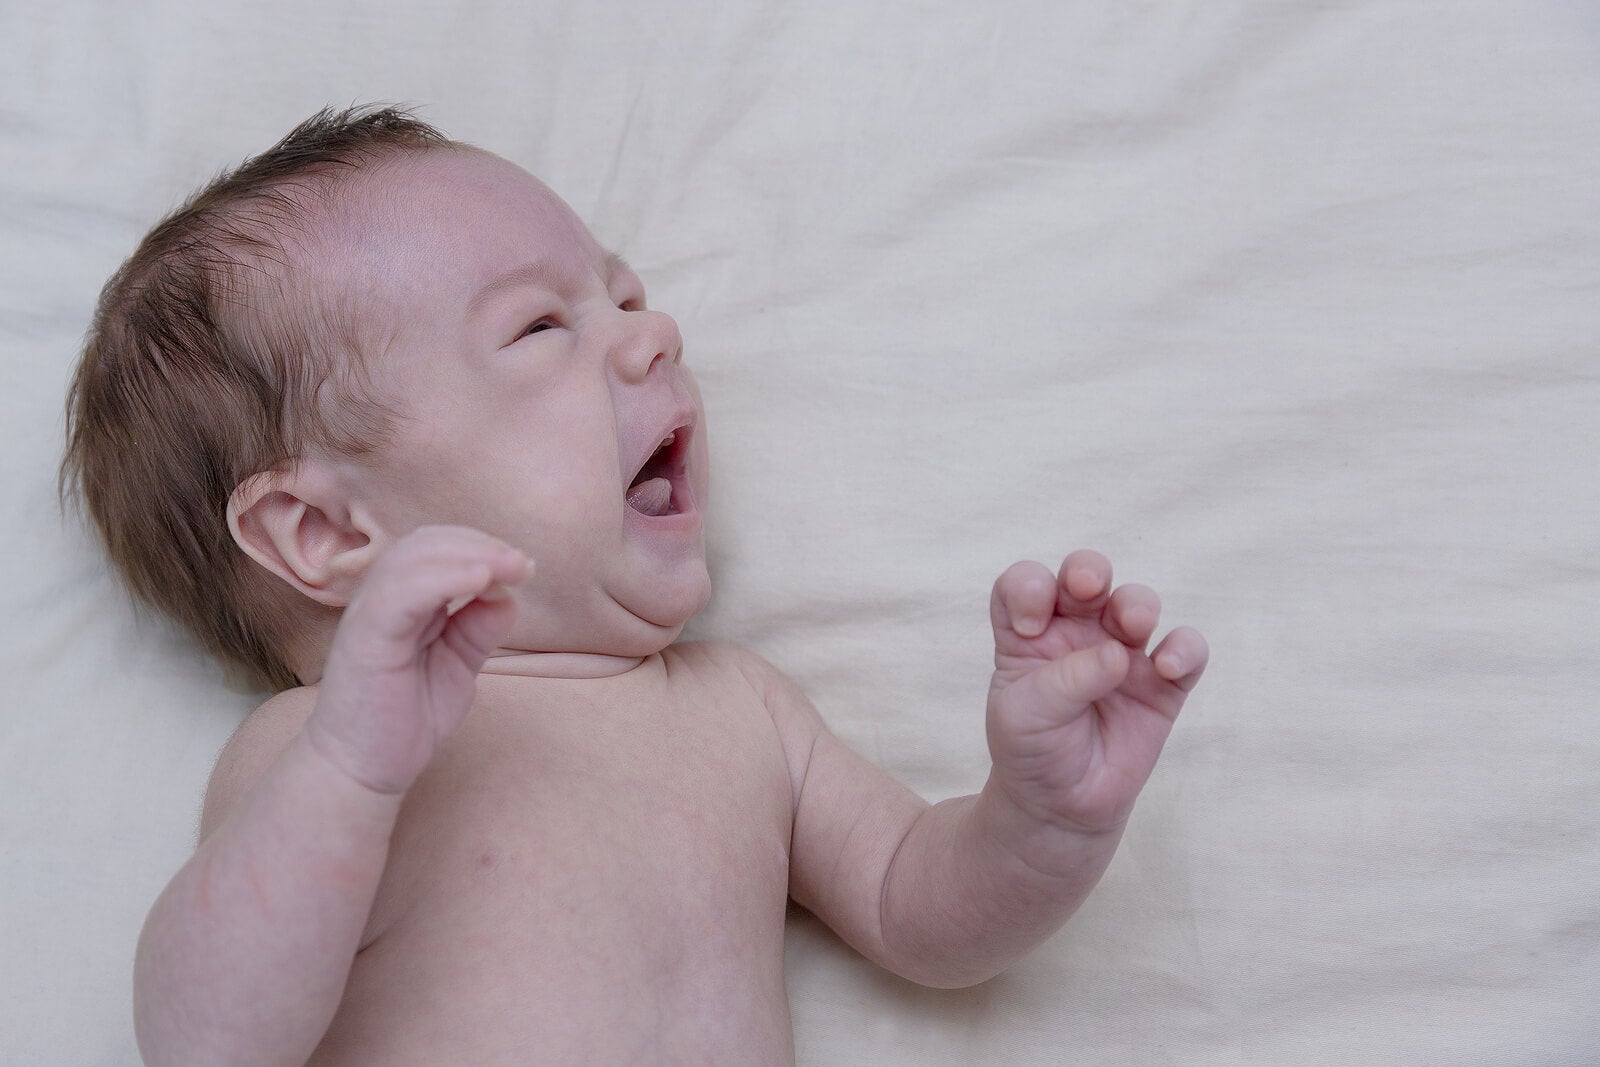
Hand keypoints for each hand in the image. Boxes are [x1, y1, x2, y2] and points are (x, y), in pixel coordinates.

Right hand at [304, 525, 529, 794]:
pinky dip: (443, 579)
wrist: (361, 771)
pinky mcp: (365, 638)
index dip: (482, 548)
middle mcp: (381, 598)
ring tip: (509, 569)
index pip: (437, 549)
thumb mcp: (458, 664)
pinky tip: (479, 582)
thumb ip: (479, 627)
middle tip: (521, 565)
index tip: (522, 567)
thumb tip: (508, 593)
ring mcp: (369, 614)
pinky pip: (401, 593)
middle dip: (480, 545)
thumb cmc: (405, 718)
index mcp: (401, 600)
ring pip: (412, 558)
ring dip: (468, 555)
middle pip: (426, 543)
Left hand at [985, 550, 1207, 838]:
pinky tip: (1167, 666)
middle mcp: (1076, 633)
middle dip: (1088, 570)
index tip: (1028, 626)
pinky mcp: (1162, 684)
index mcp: (1030, 631)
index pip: (1025, 583)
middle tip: (1087, 587)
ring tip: (1133, 627)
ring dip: (1136, 604)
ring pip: (1137, 604)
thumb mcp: (1026, 715)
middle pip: (1086, 576)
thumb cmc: (1032, 750)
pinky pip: (1186, 650)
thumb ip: (1066, 680)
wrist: (1062, 806)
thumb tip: (1120, 655)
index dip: (1026, 588)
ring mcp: (1121, 654)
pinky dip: (1184, 649)